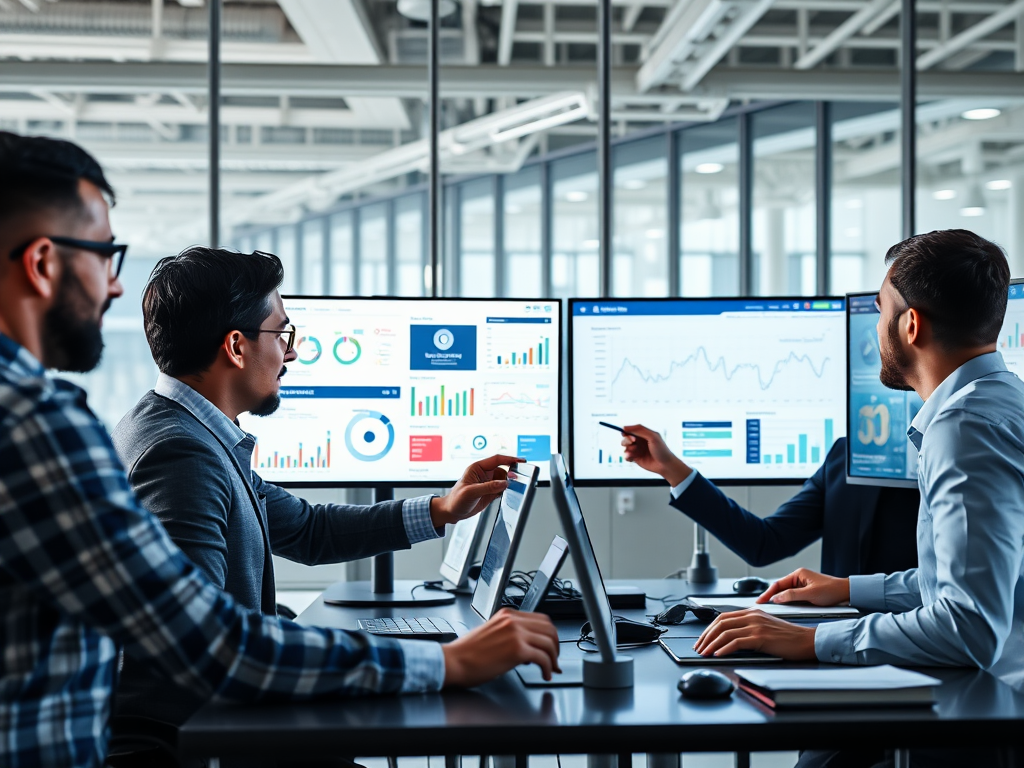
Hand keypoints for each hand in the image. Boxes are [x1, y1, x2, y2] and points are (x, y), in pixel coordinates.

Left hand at [430, 454, 522, 526]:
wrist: (452, 512)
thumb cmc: (456, 499)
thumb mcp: (471, 492)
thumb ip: (488, 487)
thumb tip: (504, 483)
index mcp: (477, 468)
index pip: (497, 460)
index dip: (509, 459)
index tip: (520, 461)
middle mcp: (484, 474)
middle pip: (503, 469)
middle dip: (511, 474)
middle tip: (518, 479)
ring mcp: (488, 483)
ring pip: (504, 480)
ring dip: (509, 483)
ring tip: (512, 489)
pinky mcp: (490, 492)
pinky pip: (502, 489)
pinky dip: (507, 491)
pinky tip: (507, 494)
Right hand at [442, 608, 560, 687]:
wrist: (454, 661)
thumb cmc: (467, 652)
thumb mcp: (491, 633)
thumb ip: (510, 634)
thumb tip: (528, 648)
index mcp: (507, 614)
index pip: (540, 619)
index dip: (550, 634)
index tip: (551, 646)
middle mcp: (513, 620)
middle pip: (549, 629)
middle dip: (556, 646)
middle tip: (554, 659)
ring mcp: (516, 633)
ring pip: (549, 642)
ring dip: (553, 658)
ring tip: (550, 669)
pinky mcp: (517, 650)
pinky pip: (543, 658)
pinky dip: (548, 668)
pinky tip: (544, 674)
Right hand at [621, 424, 691, 486]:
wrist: (665, 465)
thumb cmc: (661, 450)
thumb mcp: (652, 437)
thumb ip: (640, 430)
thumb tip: (625, 427)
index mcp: (644, 434)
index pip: (631, 430)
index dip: (626, 431)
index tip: (624, 433)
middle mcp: (640, 442)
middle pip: (626, 438)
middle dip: (626, 440)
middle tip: (633, 442)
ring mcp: (637, 450)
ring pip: (625, 447)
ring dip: (628, 449)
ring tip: (633, 453)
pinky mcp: (636, 458)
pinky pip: (626, 456)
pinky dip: (627, 456)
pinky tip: (631, 458)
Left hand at [693, 609, 816, 659]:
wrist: (807, 640)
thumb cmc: (788, 637)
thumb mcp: (765, 627)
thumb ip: (749, 628)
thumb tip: (730, 639)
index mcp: (752, 612)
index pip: (722, 617)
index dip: (709, 628)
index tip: (702, 639)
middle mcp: (752, 616)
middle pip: (720, 623)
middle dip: (706, 636)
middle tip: (699, 647)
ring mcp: (756, 626)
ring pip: (725, 632)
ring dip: (711, 644)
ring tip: (704, 653)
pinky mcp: (761, 637)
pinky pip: (736, 642)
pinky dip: (724, 648)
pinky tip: (718, 654)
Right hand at [756, 568, 850, 605]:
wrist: (847, 593)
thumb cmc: (831, 590)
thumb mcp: (810, 594)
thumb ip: (792, 595)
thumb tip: (776, 598)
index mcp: (798, 574)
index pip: (778, 584)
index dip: (768, 593)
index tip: (760, 600)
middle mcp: (799, 578)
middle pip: (780, 588)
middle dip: (770, 596)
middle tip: (761, 605)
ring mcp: (802, 585)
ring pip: (786, 593)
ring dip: (779, 600)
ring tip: (769, 607)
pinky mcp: (806, 592)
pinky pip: (793, 597)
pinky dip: (787, 602)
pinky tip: (784, 608)